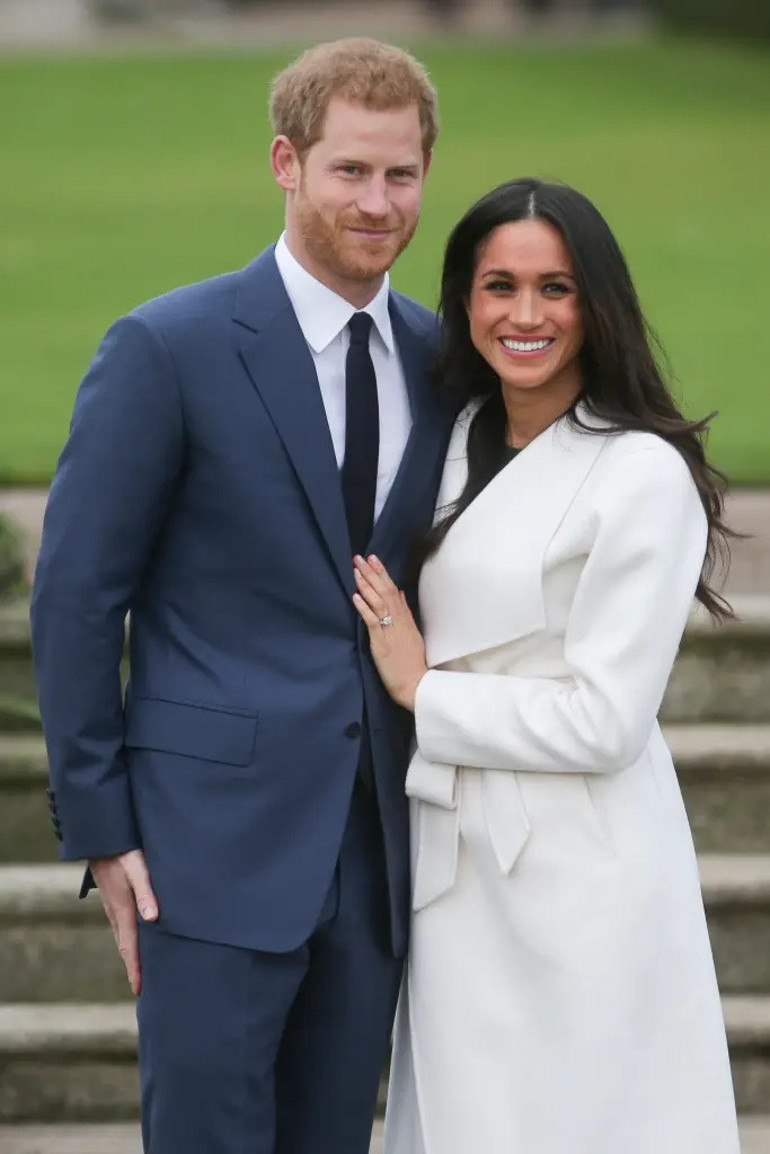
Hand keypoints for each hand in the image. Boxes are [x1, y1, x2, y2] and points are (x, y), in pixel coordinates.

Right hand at [90, 849, 158, 995]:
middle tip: (141, 988)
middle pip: (125, 946)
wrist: (101, 837)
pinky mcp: (113, 897)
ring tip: (139, 968)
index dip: (135, 969)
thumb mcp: (138, 869)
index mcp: (123, 910)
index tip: (139, 990)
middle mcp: (115, 912)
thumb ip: (146, 893)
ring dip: (130, 953)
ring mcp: (112, 905)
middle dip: (133, 967)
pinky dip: (127, 938)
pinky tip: (134, 938)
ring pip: (122, 936)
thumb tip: (153, 919)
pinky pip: (121, 925)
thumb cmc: (123, 851)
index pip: (130, 946)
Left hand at [352, 554, 427, 710]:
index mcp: (406, 619)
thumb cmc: (412, 662)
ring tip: (356, 571)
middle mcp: (399, 621)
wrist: (416, 684)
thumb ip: (406, 613)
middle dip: (372, 573)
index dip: (383, 574)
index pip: (394, 590)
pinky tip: (355, 596)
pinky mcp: (382, 643)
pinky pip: (373, 622)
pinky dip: (364, 608)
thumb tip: (402, 594)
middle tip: (361, 557)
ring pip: (379, 603)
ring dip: (367, 585)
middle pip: (386, 592)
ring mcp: (391, 631)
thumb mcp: (413, 633)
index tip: (374, 559)